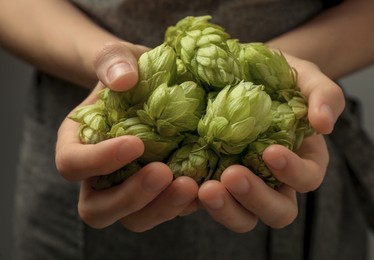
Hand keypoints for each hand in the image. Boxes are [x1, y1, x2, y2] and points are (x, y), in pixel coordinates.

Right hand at [55, 42, 198, 231]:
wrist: (152, 84)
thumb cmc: (129, 71)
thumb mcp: (118, 57)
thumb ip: (112, 61)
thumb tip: (122, 79)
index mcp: (78, 144)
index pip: (72, 165)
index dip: (98, 162)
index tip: (135, 144)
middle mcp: (98, 176)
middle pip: (97, 208)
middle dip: (131, 198)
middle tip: (164, 174)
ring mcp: (128, 188)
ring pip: (134, 219)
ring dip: (162, 208)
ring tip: (191, 185)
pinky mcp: (157, 193)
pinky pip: (166, 211)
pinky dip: (184, 206)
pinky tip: (206, 186)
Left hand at [198, 55, 344, 232]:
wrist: (240, 72)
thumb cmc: (278, 78)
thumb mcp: (304, 78)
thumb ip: (324, 95)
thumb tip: (324, 124)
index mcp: (302, 160)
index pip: (306, 179)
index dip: (293, 172)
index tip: (271, 151)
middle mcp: (274, 180)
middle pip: (277, 211)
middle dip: (256, 198)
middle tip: (232, 175)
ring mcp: (242, 183)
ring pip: (242, 217)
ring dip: (226, 209)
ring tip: (204, 189)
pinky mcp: (213, 179)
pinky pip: (207, 203)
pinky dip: (195, 201)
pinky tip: (183, 184)